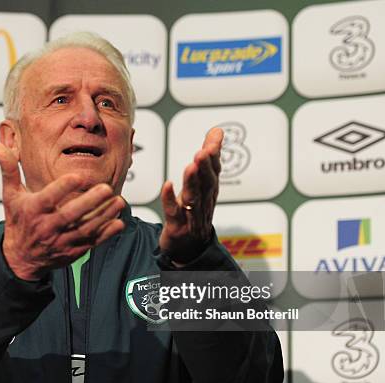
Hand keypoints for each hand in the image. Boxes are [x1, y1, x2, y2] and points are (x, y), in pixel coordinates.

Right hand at [0, 143, 125, 280]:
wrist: (20, 258)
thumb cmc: (18, 222)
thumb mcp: (11, 195)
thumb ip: (8, 169)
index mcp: (33, 211)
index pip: (48, 198)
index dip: (62, 187)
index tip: (77, 176)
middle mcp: (47, 227)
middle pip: (70, 215)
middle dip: (89, 202)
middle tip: (106, 188)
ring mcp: (61, 241)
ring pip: (85, 229)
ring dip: (104, 216)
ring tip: (118, 201)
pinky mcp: (73, 251)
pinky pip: (92, 243)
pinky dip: (106, 234)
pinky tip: (119, 222)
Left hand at [159, 127, 222, 263]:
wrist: (188, 249)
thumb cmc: (195, 212)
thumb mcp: (202, 184)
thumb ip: (209, 157)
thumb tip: (217, 131)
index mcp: (209, 192)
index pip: (214, 171)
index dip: (214, 155)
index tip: (214, 138)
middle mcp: (203, 203)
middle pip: (207, 184)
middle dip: (206, 167)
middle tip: (203, 151)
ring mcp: (190, 217)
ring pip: (193, 198)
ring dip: (193, 182)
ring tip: (191, 165)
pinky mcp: (176, 227)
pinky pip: (173, 213)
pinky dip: (170, 199)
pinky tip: (167, 185)